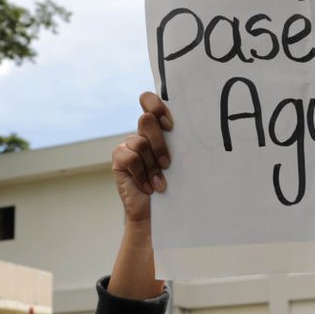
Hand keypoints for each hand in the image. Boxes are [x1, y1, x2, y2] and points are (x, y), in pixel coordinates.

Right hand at [112, 93, 173, 223]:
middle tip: (167, 163)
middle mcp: (141, 133)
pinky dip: (142, 174)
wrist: (157, 212)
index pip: (150, 101)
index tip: (170, 126)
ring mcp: (128, 146)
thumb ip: (178, 142)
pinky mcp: (119, 160)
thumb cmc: (173, 185)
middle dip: (159, 144)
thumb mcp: (179, 161)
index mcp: (157, 128)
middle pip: (147, 120)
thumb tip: (195, 129)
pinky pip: (130, 158)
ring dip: (152, 166)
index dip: (157, 107)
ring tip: (159, 182)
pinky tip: (148, 187)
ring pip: (140, 143)